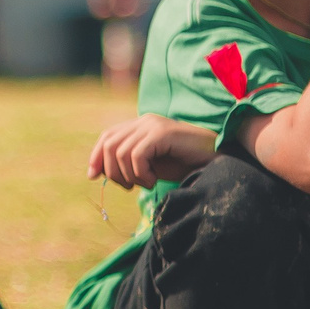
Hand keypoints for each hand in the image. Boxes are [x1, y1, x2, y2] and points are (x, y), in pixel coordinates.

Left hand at [87, 114, 215, 188]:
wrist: (216, 160)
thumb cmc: (184, 164)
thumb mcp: (150, 166)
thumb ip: (126, 164)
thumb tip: (97, 172)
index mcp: (140, 126)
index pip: (107, 136)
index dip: (96, 156)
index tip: (93, 176)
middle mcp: (144, 121)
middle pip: (109, 145)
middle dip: (113, 171)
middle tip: (130, 186)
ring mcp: (153, 125)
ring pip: (120, 152)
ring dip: (129, 175)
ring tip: (147, 183)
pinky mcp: (162, 133)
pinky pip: (136, 155)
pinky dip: (141, 174)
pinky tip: (154, 181)